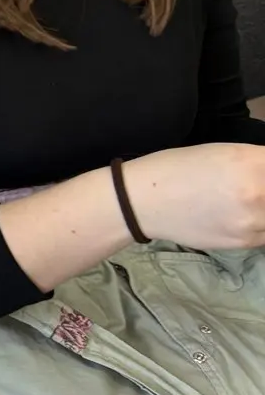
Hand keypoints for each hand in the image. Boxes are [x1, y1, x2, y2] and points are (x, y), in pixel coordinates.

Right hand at [125, 143, 264, 249]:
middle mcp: (258, 192)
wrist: (142, 202)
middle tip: (253, 188)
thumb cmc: (178, 167)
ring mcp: (253, 221)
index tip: (261, 171)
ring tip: (246, 200)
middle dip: (264, 189)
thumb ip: (259, 161)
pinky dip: (261, 222)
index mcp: (251, 163)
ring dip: (263, 206)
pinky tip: (242, 214)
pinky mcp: (246, 241)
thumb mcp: (224, 152)